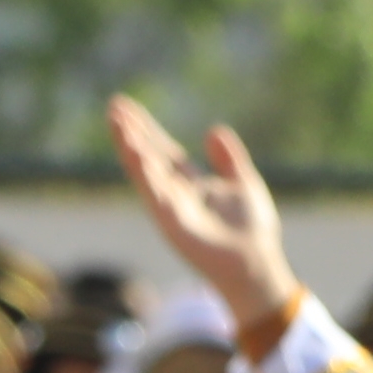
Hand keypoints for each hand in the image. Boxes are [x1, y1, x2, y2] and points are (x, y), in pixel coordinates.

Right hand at [106, 97, 298, 351]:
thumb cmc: (253, 232)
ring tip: (117, 121)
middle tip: (114, 105)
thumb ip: (229, 159)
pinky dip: (145, 173)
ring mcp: (172, 210)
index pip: (164, 151)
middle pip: (150, 157)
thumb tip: (214, 130)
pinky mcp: (173, 225)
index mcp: (192, 185)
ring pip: (146, 173)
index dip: (147, 129)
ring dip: (130, 147)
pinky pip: (155, 195)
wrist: (258, 267)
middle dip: (131, 132)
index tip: (128, 107)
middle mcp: (176, 196)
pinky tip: (134, 152)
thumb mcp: (244, 183)